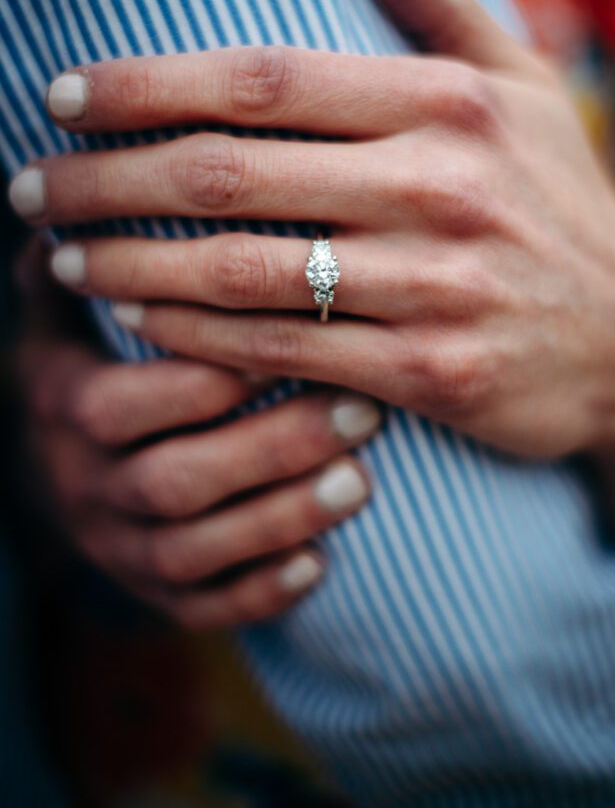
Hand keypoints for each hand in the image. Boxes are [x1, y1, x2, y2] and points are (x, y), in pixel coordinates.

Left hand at [10, 0, 614, 470]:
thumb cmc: (564, 207)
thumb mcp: (525, 90)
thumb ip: (441, 6)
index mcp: (447, 106)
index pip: (263, 81)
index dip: (147, 85)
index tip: (65, 95)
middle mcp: (437, 188)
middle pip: (229, 175)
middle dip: (106, 179)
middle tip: (29, 183)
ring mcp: (432, 287)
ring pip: (243, 273)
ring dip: (130, 263)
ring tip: (59, 254)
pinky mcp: (428, 372)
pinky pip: (283, 352)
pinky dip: (197, 337)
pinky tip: (139, 319)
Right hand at [16, 249, 378, 628]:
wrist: (57, 471)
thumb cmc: (89, 365)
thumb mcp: (68, 313)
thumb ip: (85, 264)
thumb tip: (80, 197)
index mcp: (66, 406)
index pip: (134, 398)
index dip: (216, 371)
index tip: (301, 333)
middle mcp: (85, 486)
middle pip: (177, 480)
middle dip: (273, 445)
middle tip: (364, 409)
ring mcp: (119, 548)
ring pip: (197, 551)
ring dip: (283, 517)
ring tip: (362, 478)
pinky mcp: (154, 596)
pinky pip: (203, 610)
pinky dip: (260, 593)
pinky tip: (320, 565)